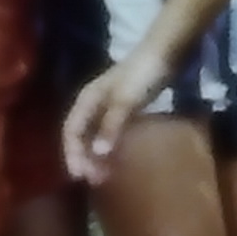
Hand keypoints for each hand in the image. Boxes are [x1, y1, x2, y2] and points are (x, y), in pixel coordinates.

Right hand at [62, 57, 159, 184]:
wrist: (166, 54)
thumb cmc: (142, 74)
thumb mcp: (124, 100)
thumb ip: (111, 125)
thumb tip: (98, 154)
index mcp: (87, 99)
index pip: (70, 131)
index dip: (72, 154)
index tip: (80, 176)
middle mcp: (93, 104)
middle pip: (80, 136)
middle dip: (83, 158)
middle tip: (94, 181)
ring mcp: (108, 106)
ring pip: (94, 136)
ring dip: (96, 156)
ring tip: (104, 176)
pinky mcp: (124, 109)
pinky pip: (109, 133)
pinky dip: (109, 148)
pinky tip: (117, 160)